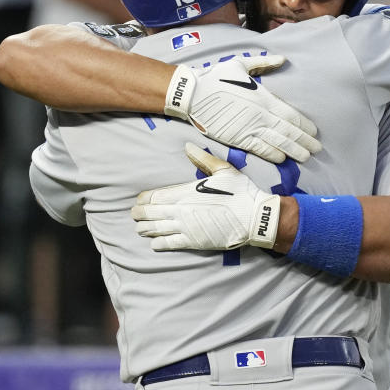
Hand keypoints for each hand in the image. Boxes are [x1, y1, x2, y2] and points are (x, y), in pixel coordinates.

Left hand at [132, 143, 280, 250]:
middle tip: (134, 215)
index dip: (144, 199)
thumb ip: (202, 159)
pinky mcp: (194, 242)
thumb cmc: (241, 192)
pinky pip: (169, 243)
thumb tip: (188, 146)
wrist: (255, 218)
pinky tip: (154, 243)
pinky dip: (159, 243)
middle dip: (140, 214)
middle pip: (151, 213)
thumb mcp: (223, 170)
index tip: (140, 200)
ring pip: (156, 229)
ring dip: (145, 229)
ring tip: (140, 229)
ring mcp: (186, 227)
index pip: (156, 196)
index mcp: (186, 192)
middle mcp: (181, 210)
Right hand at [164, 55, 320, 163]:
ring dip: (294, 151)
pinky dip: (272, 155)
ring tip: (306, 157)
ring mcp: (249, 127)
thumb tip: (283, 59)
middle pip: (289, 131)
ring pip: (278, 142)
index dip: (305, 125)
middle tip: (317, 149)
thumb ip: (264, 64)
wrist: (192, 93)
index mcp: (263, 97)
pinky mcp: (237, 138)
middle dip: (305, 141)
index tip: (315, 132)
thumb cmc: (215, 77)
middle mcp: (260, 114)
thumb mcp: (241, 64)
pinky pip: (259, 149)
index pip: (290, 114)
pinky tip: (282, 159)